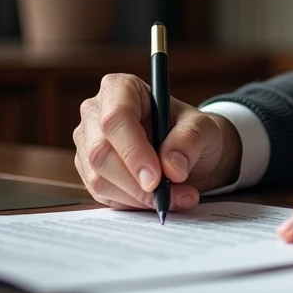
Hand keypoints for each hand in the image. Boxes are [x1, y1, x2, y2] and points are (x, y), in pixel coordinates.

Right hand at [73, 73, 241, 210]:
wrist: (190, 152)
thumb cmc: (194, 132)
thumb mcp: (204, 128)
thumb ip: (190, 140)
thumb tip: (171, 167)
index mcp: (121, 88)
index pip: (116, 119)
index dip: (133, 151)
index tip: (156, 178)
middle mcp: (96, 113)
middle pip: (100, 153)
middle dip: (136, 182)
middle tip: (169, 196)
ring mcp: (88, 143)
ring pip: (99, 179)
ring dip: (138, 197)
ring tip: (176, 197)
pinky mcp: (90, 171)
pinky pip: (103, 195)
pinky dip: (133, 203)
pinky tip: (158, 199)